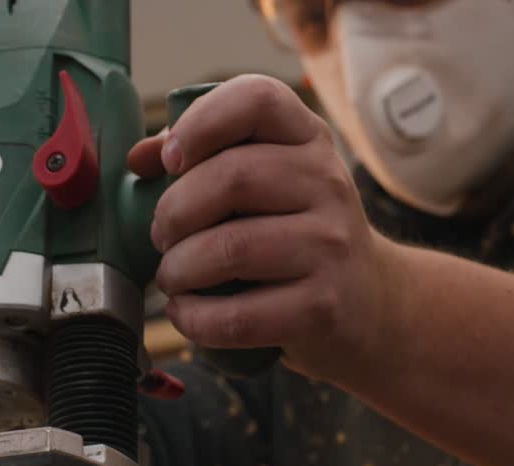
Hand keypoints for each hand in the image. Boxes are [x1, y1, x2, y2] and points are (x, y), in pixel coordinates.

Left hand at [127, 75, 398, 383]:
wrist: (371, 303)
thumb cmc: (298, 235)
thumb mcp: (270, 182)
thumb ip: (208, 159)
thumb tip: (141, 158)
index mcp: (308, 140)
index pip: (256, 99)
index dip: (201, 122)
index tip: (171, 160)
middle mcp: (328, 184)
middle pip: (231, 177)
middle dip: (174, 211)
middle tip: (162, 236)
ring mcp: (331, 246)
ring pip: (229, 249)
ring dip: (178, 269)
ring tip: (173, 277)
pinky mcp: (322, 307)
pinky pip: (238, 316)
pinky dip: (196, 318)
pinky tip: (188, 312)